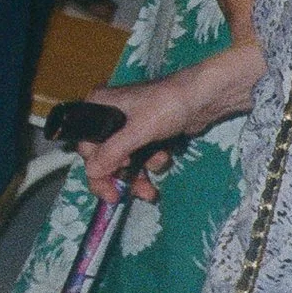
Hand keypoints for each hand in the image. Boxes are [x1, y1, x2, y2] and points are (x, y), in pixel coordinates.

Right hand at [77, 45, 261, 201]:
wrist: (204, 97)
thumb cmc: (167, 106)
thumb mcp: (138, 130)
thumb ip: (113, 152)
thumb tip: (91, 172)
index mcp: (98, 106)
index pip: (86, 146)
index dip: (98, 170)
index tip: (110, 192)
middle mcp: (108, 115)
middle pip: (104, 156)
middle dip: (120, 177)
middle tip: (132, 196)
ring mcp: (127, 125)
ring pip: (123, 159)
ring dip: (137, 175)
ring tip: (152, 187)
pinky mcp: (146, 132)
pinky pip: (139, 155)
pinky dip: (150, 161)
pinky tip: (163, 156)